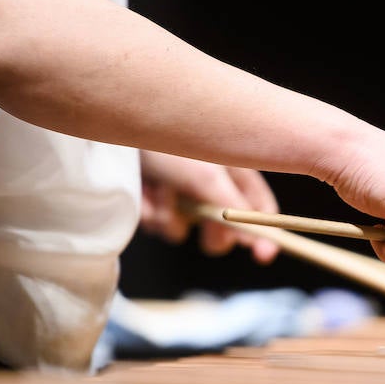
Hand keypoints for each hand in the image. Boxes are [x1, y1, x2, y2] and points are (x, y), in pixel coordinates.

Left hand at [138, 151, 279, 263]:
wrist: (119, 128)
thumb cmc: (170, 145)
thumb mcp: (208, 177)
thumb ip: (233, 208)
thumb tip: (252, 238)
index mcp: (233, 174)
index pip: (260, 210)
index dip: (265, 232)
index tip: (262, 255)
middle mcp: (209, 186)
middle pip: (222, 229)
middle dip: (207, 228)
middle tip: (202, 220)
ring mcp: (178, 195)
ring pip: (182, 230)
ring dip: (170, 215)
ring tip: (160, 187)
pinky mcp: (151, 201)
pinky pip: (156, 225)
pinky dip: (149, 211)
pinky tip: (143, 189)